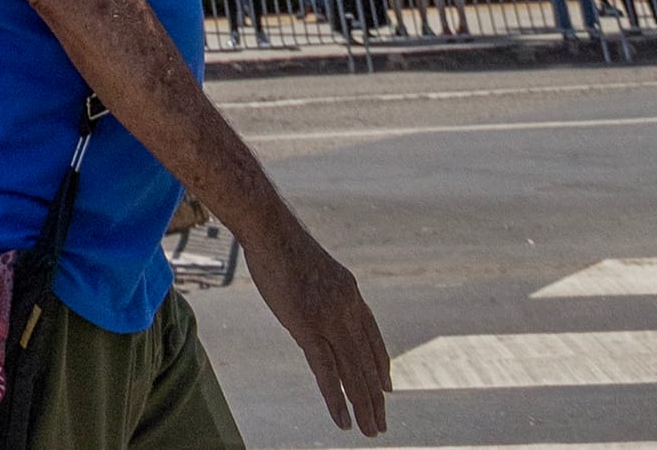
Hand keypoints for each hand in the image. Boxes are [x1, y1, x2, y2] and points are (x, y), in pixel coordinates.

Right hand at [242, 210, 390, 435]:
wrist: (269, 227)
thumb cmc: (283, 243)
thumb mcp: (315, 269)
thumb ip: (324, 293)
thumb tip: (321, 307)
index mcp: (350, 292)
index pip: (373, 337)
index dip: (381, 365)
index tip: (387, 388)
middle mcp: (346, 308)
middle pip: (366, 361)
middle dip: (375, 396)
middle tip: (381, 423)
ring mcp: (328, 318)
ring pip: (352, 372)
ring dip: (362, 405)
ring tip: (370, 430)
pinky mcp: (307, 327)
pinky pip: (326, 372)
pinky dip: (336, 399)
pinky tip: (342, 419)